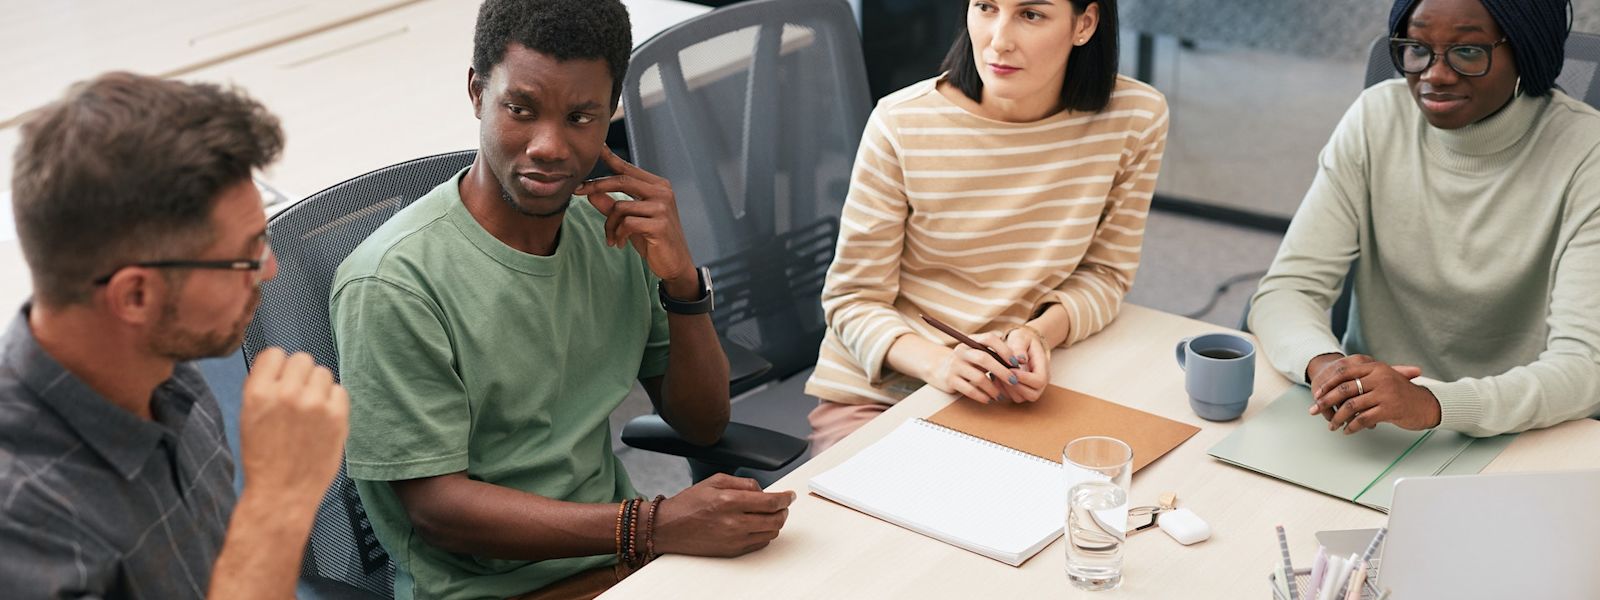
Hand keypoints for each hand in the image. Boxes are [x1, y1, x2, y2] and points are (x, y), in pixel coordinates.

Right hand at [238, 348, 349, 503]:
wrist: (282, 493)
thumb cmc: (263, 458)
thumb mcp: (249, 416)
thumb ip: (264, 387)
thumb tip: (281, 363)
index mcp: (258, 393)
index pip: (274, 353)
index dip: (278, 366)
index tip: (281, 379)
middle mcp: (287, 393)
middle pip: (302, 359)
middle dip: (300, 375)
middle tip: (297, 397)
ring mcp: (315, 404)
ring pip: (323, 373)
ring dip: (318, 387)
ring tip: (310, 411)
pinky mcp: (337, 417)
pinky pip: (340, 391)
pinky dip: (334, 402)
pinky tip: (323, 420)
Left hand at [574, 147, 696, 294]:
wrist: (675, 264)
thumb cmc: (654, 240)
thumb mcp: (630, 220)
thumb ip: (611, 205)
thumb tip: (591, 193)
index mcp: (657, 186)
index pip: (628, 168)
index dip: (610, 157)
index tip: (596, 147)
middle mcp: (662, 192)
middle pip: (621, 181)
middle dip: (596, 186)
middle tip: (578, 192)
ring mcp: (662, 208)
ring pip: (620, 206)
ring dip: (609, 225)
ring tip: (612, 238)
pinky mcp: (660, 224)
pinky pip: (627, 223)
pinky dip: (618, 234)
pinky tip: (620, 244)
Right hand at [654, 473, 795, 556]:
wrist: (669, 527)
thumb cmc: (688, 504)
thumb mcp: (715, 481)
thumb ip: (743, 482)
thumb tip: (762, 489)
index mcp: (729, 501)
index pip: (770, 501)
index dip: (785, 498)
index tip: (790, 496)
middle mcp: (734, 522)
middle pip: (775, 520)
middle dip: (784, 511)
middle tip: (783, 505)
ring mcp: (734, 539)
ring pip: (770, 533)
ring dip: (776, 523)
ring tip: (770, 514)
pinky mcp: (732, 551)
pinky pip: (760, 544)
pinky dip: (765, 534)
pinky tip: (759, 525)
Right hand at [926, 332, 1023, 403]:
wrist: (940, 369)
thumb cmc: (968, 361)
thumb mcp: (978, 351)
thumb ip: (995, 350)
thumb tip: (1019, 357)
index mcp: (971, 340)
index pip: (989, 339)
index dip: (1004, 349)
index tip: (1016, 362)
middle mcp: (961, 351)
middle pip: (984, 359)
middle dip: (1002, 371)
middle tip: (1013, 381)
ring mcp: (954, 366)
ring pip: (978, 377)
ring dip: (993, 388)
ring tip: (1000, 395)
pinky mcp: (950, 380)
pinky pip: (969, 390)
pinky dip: (982, 396)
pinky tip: (989, 399)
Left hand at [1001, 326, 1049, 401]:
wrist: (1020, 344)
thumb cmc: (1022, 340)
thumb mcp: (1021, 338)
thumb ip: (1020, 347)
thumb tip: (1020, 359)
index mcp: (1043, 368)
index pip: (1039, 381)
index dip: (1025, 378)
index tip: (1010, 369)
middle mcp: (1039, 382)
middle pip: (1032, 395)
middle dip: (1015, 385)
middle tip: (1003, 373)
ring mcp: (1029, 389)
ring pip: (1020, 398)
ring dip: (1007, 388)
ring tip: (998, 374)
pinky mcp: (1018, 392)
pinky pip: (1009, 398)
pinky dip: (1001, 390)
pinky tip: (996, 377)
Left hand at [1307, 354, 1436, 433]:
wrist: (1427, 405)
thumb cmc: (1404, 393)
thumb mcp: (1385, 378)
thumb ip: (1364, 378)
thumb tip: (1336, 385)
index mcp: (1376, 368)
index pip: (1344, 372)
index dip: (1328, 384)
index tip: (1318, 394)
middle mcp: (1379, 378)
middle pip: (1344, 389)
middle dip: (1326, 401)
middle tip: (1315, 410)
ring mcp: (1384, 393)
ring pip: (1351, 406)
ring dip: (1338, 418)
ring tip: (1333, 425)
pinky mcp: (1389, 409)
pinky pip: (1363, 419)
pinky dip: (1352, 426)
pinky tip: (1348, 430)